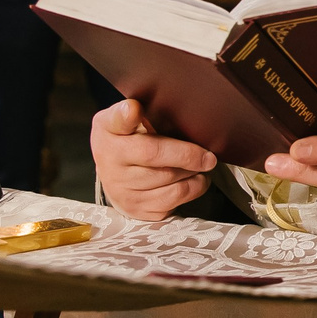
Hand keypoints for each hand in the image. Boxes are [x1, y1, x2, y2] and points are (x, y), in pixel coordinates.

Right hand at [90, 99, 217, 221]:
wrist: (113, 174)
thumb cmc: (125, 140)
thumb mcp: (120, 119)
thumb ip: (129, 111)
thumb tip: (134, 108)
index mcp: (108, 133)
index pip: (116, 122)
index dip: (127, 115)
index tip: (134, 109)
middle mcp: (111, 163)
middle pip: (154, 154)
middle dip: (188, 154)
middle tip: (208, 155)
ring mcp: (124, 190)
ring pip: (170, 179)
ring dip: (193, 171)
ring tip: (201, 164)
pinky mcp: (138, 209)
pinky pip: (175, 198)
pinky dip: (193, 187)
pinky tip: (195, 178)